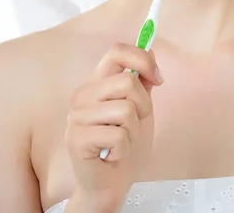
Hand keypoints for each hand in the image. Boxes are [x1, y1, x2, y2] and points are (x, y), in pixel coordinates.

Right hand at [64, 42, 163, 211]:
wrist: (112, 182)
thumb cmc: (125, 144)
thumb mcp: (141, 108)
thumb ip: (142, 80)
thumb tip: (150, 50)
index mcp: (97, 82)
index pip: (117, 51)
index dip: (142, 60)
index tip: (157, 79)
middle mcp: (82, 94)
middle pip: (127, 82)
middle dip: (143, 106)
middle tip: (134, 124)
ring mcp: (76, 116)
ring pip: (125, 110)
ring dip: (133, 131)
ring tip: (122, 140)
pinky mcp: (76, 139)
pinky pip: (117, 135)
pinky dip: (123, 148)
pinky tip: (113, 154)